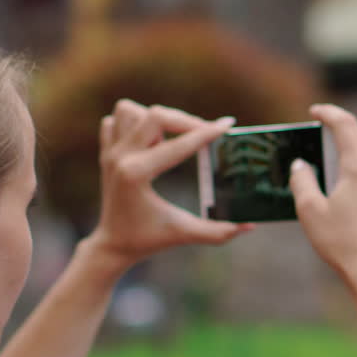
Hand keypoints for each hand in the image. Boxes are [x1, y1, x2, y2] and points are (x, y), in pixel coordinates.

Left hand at [88, 100, 251, 265]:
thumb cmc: (147, 240)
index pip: (178, 145)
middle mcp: (120, 158)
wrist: (112, 246)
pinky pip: (114, 121)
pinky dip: (132, 123)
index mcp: (136, 174)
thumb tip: (250, 226)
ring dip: (154, 118)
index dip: (207, 133)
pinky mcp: (105, 153)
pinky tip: (148, 140)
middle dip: (185, 120)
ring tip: (169, 138)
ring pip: (129, 111)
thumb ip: (218, 232)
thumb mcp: (184, 233)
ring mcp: (110, 153)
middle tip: (205, 131)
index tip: (228, 124)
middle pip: (155, 116)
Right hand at [288, 104, 356, 297]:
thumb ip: (302, 180)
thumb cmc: (340, 243)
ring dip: (349, 189)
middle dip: (334, 168)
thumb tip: (302, 165)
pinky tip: (353, 228)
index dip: (329, 114)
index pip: (345, 126)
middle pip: (353, 159)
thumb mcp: (309, 211)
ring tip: (336, 218)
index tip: (316, 112)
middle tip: (318, 192)